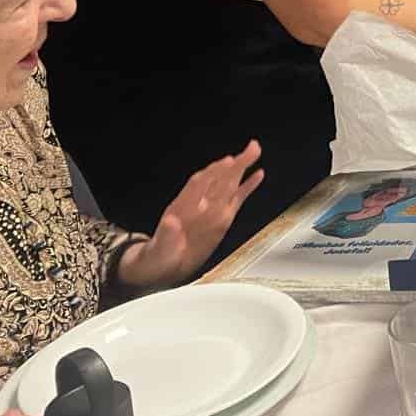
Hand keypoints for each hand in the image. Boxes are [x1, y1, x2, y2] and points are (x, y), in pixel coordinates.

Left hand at [118, 141, 263, 288]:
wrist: (162, 267)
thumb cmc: (158, 256)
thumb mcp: (158, 249)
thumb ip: (165, 235)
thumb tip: (171, 222)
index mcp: (182, 208)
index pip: (200, 184)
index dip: (213, 173)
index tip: (227, 161)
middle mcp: (199, 205)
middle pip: (219, 179)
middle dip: (234, 164)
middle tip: (252, 148)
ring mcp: (211, 210)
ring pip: (228, 185)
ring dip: (242, 168)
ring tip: (255, 152)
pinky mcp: (221, 219)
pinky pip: (236, 199)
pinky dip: (247, 187)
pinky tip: (257, 175)